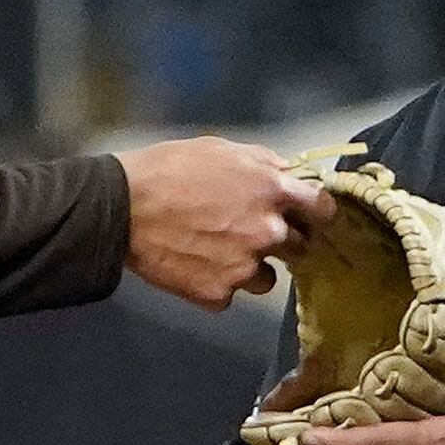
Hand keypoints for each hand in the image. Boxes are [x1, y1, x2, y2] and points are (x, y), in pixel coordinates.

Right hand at [119, 139, 333, 309]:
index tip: (307, 216)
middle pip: (300, 247)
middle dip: (281, 241)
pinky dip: (216, 284)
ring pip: (266, 278)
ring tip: (216, 253)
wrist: (121, 208)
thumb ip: (263, 163)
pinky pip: (229, 294)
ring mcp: (245, 267)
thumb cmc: (169, 169)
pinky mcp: (218, 294)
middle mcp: (268, 232)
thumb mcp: (221, 150)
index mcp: (273, 190)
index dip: (316, 213)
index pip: (323, 208)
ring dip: (250, 268)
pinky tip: (193, 266)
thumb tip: (288, 173)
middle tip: (250, 232)